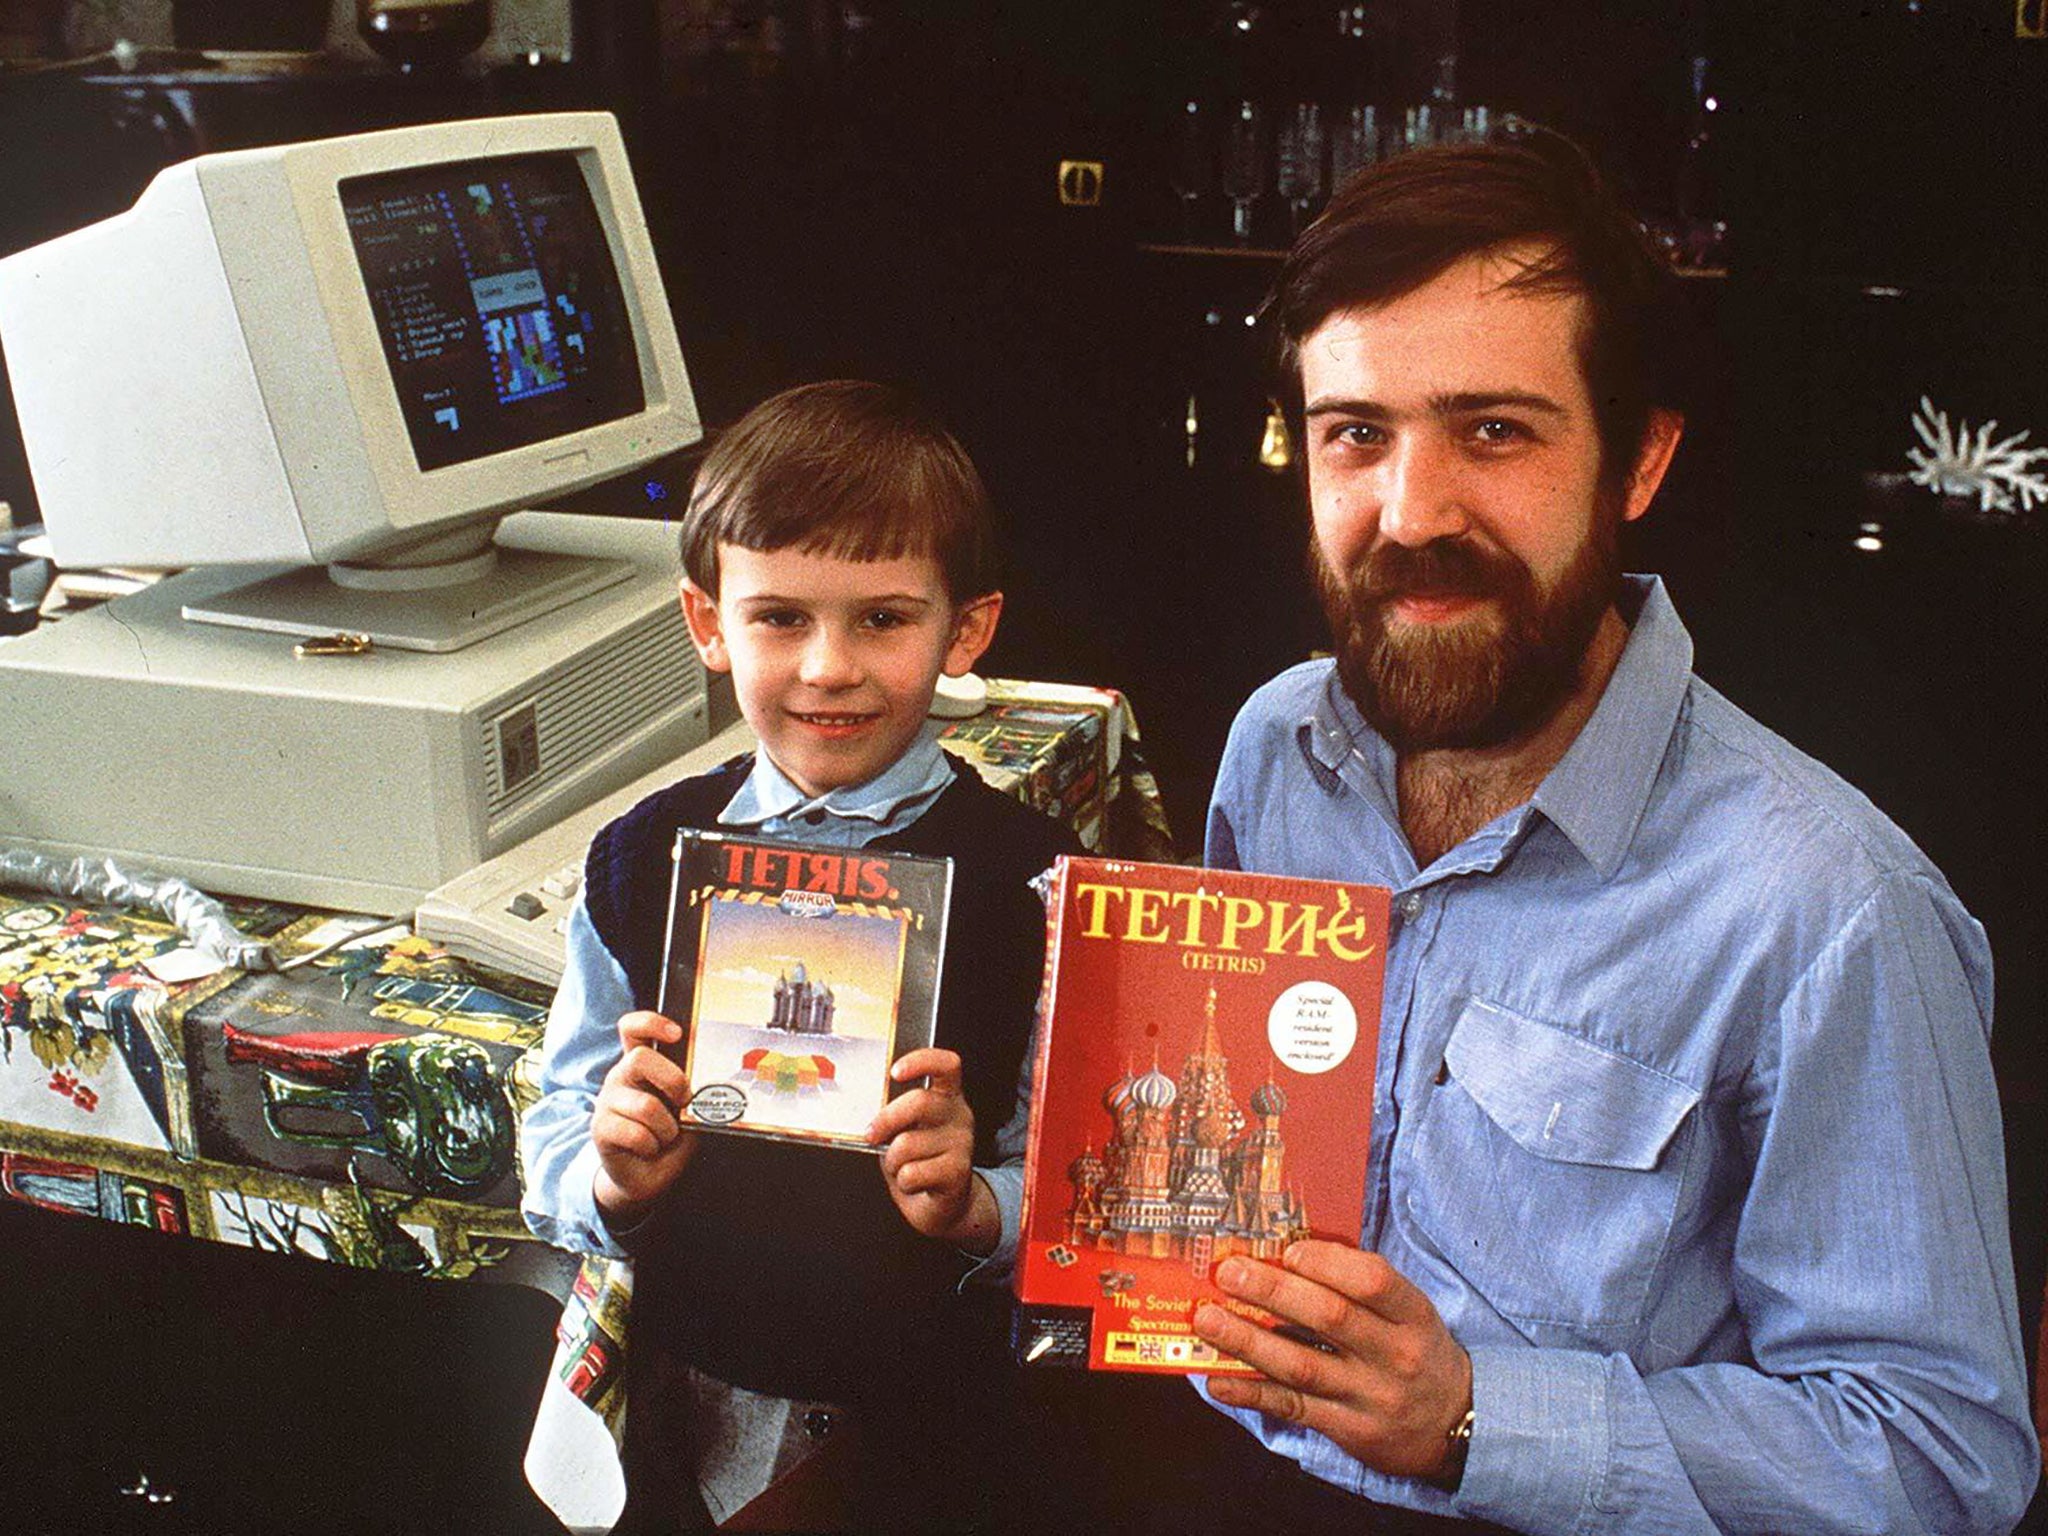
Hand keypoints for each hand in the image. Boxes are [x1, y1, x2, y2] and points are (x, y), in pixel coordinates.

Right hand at [591, 1010, 698, 1223]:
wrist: (644, 1176)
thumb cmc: (667, 1136)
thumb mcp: (685, 1110)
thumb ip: (692, 1092)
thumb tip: (713, 1085)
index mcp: (639, 1065)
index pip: (633, 1029)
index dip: (652, 1023)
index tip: (677, 1033)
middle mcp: (620, 1077)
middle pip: (639, 1059)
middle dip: (673, 1081)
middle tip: (684, 1101)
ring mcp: (607, 1102)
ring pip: (645, 1105)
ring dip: (666, 1128)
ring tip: (665, 1136)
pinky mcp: (600, 1129)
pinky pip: (636, 1133)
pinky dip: (652, 1145)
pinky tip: (650, 1149)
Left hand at [868, 1047, 993, 1251]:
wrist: (943, 1206)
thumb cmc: (918, 1160)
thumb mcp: (906, 1130)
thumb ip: (896, 1115)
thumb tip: (871, 1115)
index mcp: (947, 1096)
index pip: (947, 1065)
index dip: (921, 1061)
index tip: (895, 1072)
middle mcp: (960, 1115)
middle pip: (920, 1102)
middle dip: (886, 1120)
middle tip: (871, 1134)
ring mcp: (963, 1144)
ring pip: (907, 1144)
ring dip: (893, 1160)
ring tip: (902, 1166)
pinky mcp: (958, 1173)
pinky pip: (912, 1173)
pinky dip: (902, 1181)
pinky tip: (915, 1183)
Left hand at [1192, 1240, 1472, 1482]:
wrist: (1457, 1425)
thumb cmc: (1417, 1351)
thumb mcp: (1410, 1314)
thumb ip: (1361, 1287)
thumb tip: (1289, 1256)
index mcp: (1413, 1316)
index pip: (1373, 1281)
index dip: (1327, 1263)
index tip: (1287, 1251)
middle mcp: (1394, 1356)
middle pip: (1330, 1317)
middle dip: (1273, 1291)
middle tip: (1229, 1273)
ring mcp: (1370, 1396)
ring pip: (1302, 1365)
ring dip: (1248, 1341)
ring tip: (1207, 1319)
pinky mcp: (1349, 1430)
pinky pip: (1293, 1408)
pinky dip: (1252, 1392)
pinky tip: (1219, 1378)